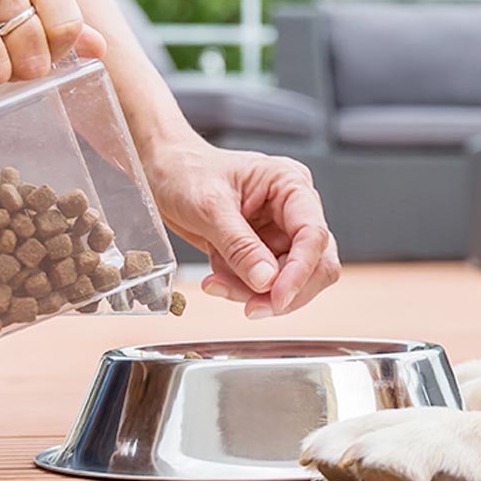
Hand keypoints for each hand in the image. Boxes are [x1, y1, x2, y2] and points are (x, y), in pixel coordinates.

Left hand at [146, 136, 339, 317]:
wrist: (164, 173)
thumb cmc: (187, 172)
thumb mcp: (209, 207)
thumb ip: (240, 245)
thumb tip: (266, 281)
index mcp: (290, 184)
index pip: (313, 233)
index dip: (301, 270)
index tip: (278, 298)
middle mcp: (293, 209)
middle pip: (316, 262)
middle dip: (284, 289)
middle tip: (252, 307)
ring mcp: (281, 231)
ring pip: (291, 279)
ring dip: (256, 292)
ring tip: (217, 284)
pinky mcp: (264, 250)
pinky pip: (265, 283)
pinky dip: (242, 289)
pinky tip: (216, 278)